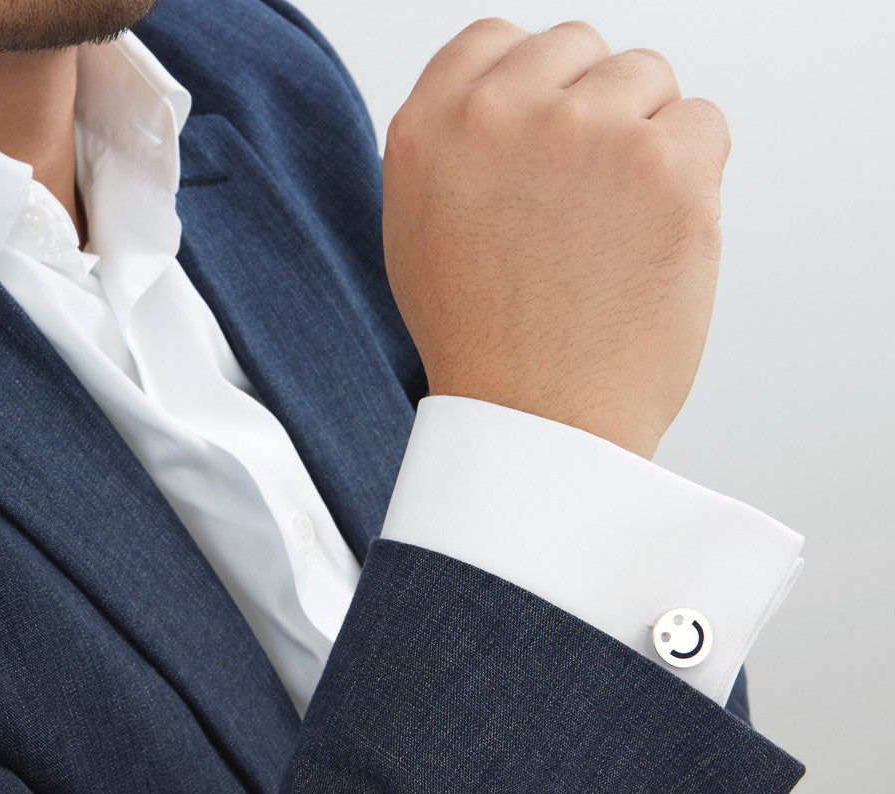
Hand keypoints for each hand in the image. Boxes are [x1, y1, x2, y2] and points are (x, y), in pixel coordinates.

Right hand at [382, 19, 730, 458]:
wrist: (539, 424)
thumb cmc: (486, 348)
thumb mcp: (419, 236)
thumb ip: (453, 152)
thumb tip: (510, 104)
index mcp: (430, 130)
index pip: (495, 40)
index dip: (534, 82)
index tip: (551, 123)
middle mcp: (500, 116)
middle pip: (580, 48)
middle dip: (593, 109)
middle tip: (588, 196)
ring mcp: (585, 133)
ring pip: (647, 78)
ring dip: (645, 140)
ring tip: (616, 229)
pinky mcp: (664, 165)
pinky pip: (703, 123)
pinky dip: (693, 174)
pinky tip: (653, 237)